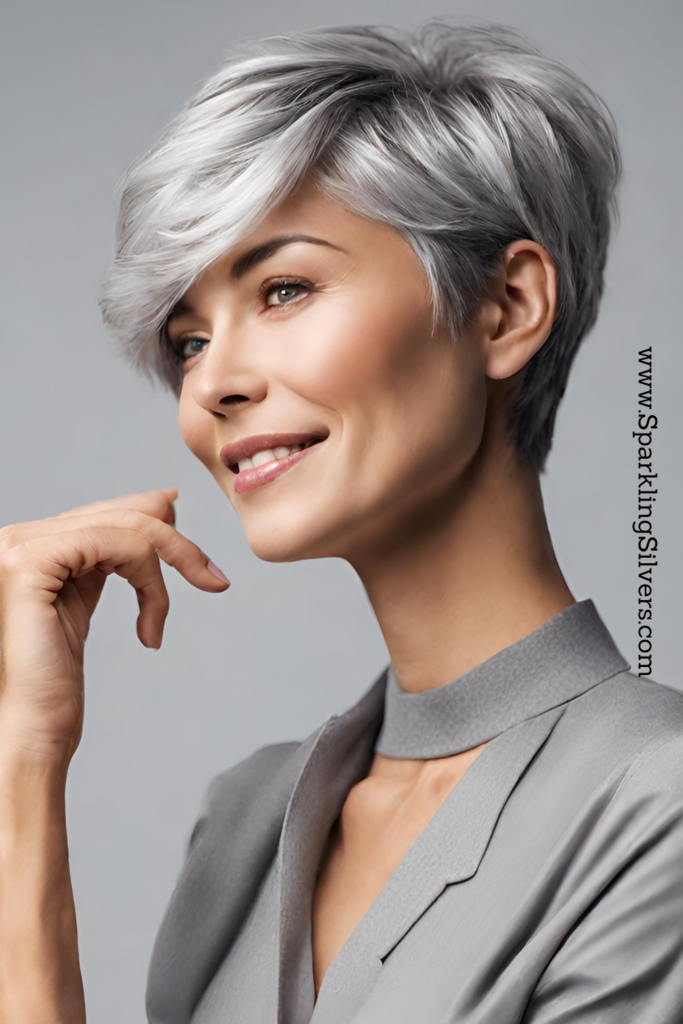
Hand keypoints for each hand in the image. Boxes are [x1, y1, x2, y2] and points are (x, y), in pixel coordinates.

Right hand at [0, 487, 229, 764]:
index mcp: (26, 546)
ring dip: (166, 569)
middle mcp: (15, 538)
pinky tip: (149, 631)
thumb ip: (109, 555)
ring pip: (123, 529)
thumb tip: (162, 501)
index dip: (153, 521)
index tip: (193, 549)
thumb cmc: (53, 682)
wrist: (30, 732)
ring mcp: (19, 546)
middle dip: (173, 543)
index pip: (100, 513)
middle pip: (114, 515)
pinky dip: (149, 583)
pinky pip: (118, 545)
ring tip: (166, 619)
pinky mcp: (30, 562)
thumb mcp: (83, 599)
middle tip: (213, 579)